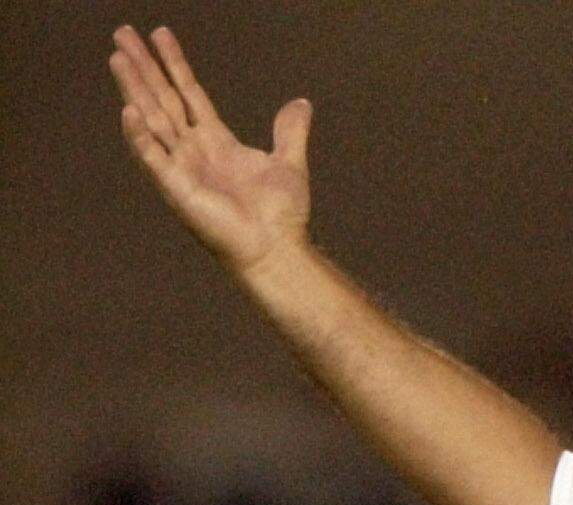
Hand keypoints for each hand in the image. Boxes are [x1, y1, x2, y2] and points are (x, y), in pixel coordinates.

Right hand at [109, 25, 313, 272]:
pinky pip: (155, 158)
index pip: (189, 94)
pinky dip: (141, 136)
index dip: (175, 65)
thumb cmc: (280, 215)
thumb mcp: (289, 162)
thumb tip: (300, 103)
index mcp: (215, 142)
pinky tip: (129, 111)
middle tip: (122, 33)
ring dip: (135, 89)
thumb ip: (290, 131)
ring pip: (153, 119)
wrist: (277, 248)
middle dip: (143, 67)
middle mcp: (193, 151)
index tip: (159, 35)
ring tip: (118, 57)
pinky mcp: (179, 189)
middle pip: (163, 99)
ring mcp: (183, 169)